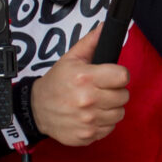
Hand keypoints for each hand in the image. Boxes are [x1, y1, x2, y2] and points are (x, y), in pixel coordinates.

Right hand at [27, 29, 130, 145]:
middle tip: (100, 90)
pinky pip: (110, 127)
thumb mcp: (70, 59)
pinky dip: (103, 122)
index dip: (118, 75)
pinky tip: (91, 115)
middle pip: (124, 96)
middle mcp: (88, 99)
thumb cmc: (56, 83)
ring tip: (95, 103)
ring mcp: (88, 119)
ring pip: (120, 113)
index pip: (123, 76)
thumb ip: (90, 43)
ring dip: (110, 108)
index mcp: (85, 78)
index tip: (110, 76)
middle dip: (114, 92)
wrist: (36, 109)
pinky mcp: (88, 134)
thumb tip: (104, 27)